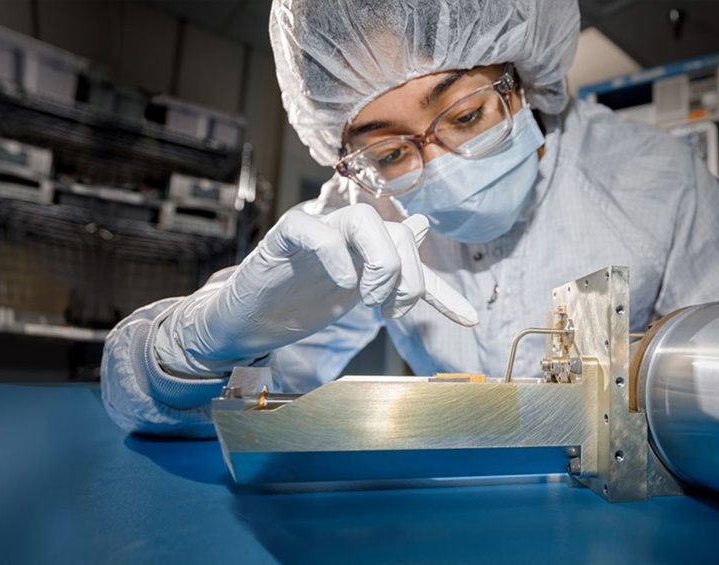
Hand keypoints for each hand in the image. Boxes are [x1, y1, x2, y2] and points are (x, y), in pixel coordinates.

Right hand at [179, 204, 477, 366]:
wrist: (250, 319)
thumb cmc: (302, 299)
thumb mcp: (358, 289)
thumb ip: (395, 267)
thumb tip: (423, 225)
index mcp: (369, 247)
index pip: (417, 257)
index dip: (443, 291)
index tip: (468, 320)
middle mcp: (348, 233)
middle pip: (397, 232)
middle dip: (407, 277)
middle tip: (392, 310)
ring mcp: (317, 232)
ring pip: (363, 220)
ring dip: (380, 263)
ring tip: (370, 298)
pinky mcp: (283, 239)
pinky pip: (311, 228)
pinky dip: (333, 254)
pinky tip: (342, 283)